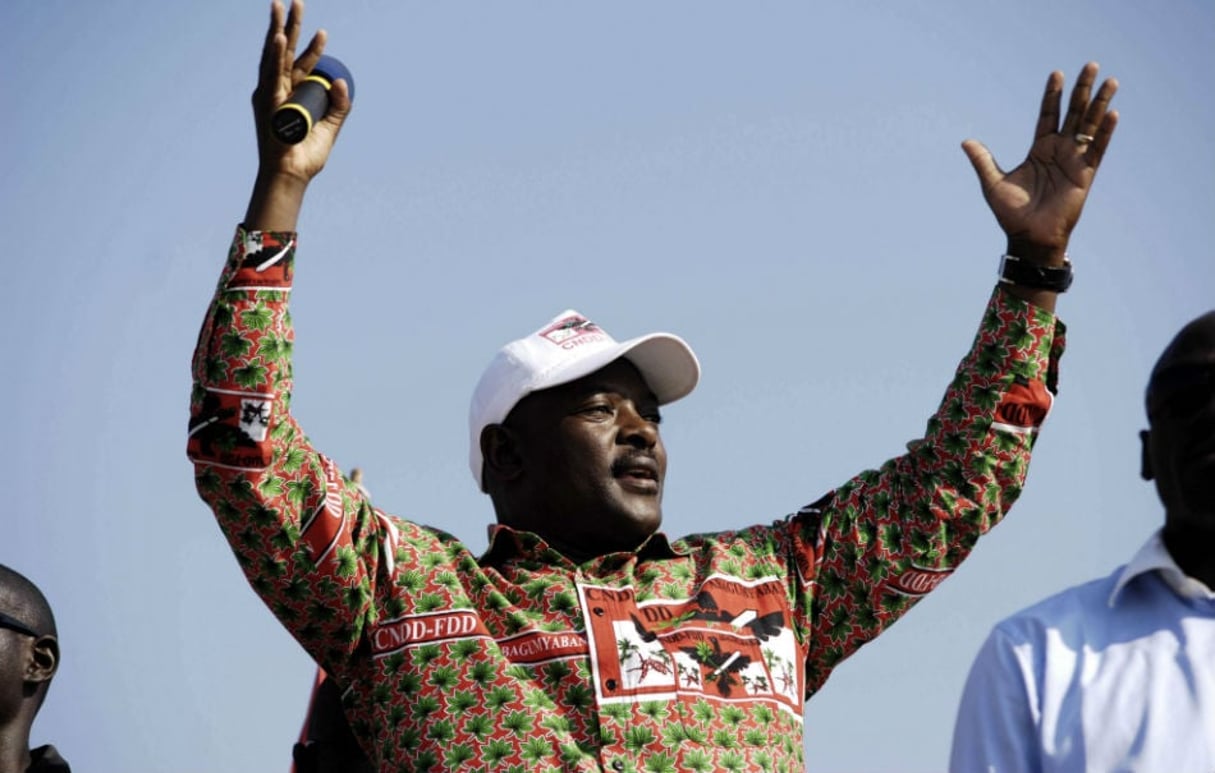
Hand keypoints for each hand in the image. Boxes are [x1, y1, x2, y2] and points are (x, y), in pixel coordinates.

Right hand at [244, 0, 351, 229]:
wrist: (292, 175)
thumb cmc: (305, 156)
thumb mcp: (330, 128)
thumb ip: (339, 106)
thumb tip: (342, 83)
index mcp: (289, 94)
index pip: (300, 64)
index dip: (312, 48)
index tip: (323, 32)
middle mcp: (277, 90)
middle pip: (284, 52)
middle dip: (290, 25)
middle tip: (295, 1)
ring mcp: (269, 94)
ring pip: (275, 55)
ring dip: (280, 29)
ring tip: (284, 6)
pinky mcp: (266, 102)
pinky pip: (271, 74)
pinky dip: (275, 55)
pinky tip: (279, 38)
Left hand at [963, 63, 1117, 264]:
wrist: (1029, 237)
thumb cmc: (1012, 214)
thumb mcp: (993, 183)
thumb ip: (983, 160)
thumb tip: (965, 141)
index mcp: (1039, 150)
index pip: (1048, 115)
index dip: (1052, 96)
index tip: (1056, 74)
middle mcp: (1059, 151)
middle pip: (1073, 113)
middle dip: (1081, 90)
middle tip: (1091, 65)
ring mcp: (1074, 161)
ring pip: (1089, 125)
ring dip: (1099, 103)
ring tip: (1110, 80)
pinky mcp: (1085, 174)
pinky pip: (1097, 149)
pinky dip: (1105, 132)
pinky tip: (1111, 113)